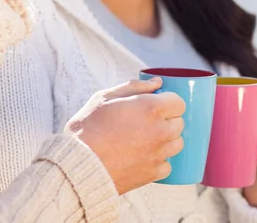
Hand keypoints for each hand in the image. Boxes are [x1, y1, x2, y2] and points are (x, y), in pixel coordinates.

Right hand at [64, 78, 185, 194]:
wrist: (76, 165)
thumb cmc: (87, 128)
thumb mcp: (104, 98)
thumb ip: (134, 87)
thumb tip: (157, 82)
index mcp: (151, 108)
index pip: (179, 102)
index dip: (168, 103)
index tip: (157, 106)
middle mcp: (160, 130)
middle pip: (180, 123)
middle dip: (167, 120)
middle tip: (147, 123)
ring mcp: (159, 153)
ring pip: (177, 144)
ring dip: (166, 140)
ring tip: (145, 140)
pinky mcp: (153, 173)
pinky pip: (167, 165)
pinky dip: (159, 161)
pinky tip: (143, 157)